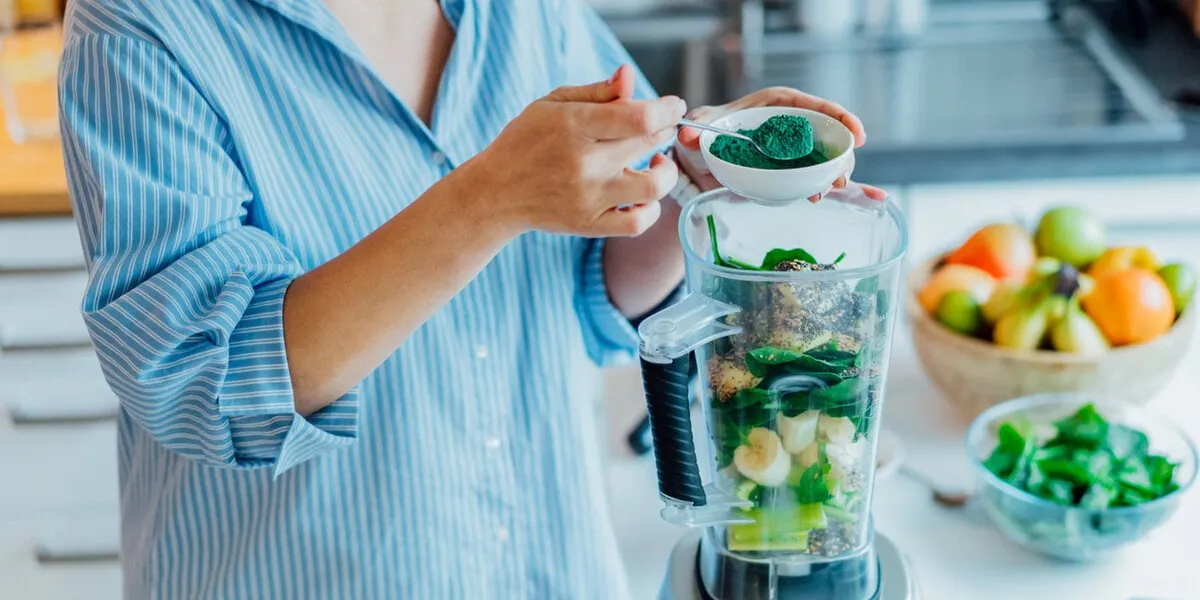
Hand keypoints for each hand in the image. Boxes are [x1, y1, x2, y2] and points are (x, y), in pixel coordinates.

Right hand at [466, 65, 685, 237]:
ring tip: (658, 163)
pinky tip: (643, 194)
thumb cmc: (526, 142)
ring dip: (667, 171)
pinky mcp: (590, 224)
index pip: (640, 116)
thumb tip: (629, 76)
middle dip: (666, 130)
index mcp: (575, 125)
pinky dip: (651, 209)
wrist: (495, 192)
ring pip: (654, 186)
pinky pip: (637, 223)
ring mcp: (589, 197)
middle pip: (649, 143)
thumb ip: (597, 92)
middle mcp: (585, 162)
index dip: (667, 109)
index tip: (673, 106)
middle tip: (660, 127)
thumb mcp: (553, 104)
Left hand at [674, 87, 887, 202]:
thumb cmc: (704, 134)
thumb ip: (694, 131)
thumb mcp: (700, 129)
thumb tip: (686, 134)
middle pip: (828, 133)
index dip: (839, 116)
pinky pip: (815, 175)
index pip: (814, 106)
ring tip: (829, 190)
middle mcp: (791, 125)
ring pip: (825, 157)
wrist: (698, 161)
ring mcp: (794, 149)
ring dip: (835, 173)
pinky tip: (836, 196)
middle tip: (840, 176)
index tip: (856, 133)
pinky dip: (827, 184)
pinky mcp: (791, 170)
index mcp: (776, 105)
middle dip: (841, 153)